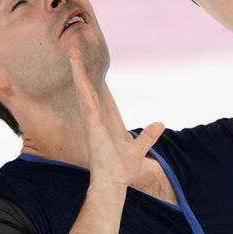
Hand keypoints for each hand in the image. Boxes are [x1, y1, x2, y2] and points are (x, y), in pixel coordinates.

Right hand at [68, 48, 163, 191]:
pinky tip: (78, 71)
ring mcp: (91, 121)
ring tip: (72, 52)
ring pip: (82, 90)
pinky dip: (82, 85)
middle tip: (72, 49)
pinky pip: (86, 100)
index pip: (91, 96)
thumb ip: (148, 135)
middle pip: (83, 89)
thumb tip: (160, 125)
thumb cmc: (121, 170)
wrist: (114, 184)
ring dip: (77, 71)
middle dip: (78, 69)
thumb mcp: (139, 148)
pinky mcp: (92, 125)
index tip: (80, 64)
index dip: (85, 79)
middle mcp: (92, 119)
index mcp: (99, 122)